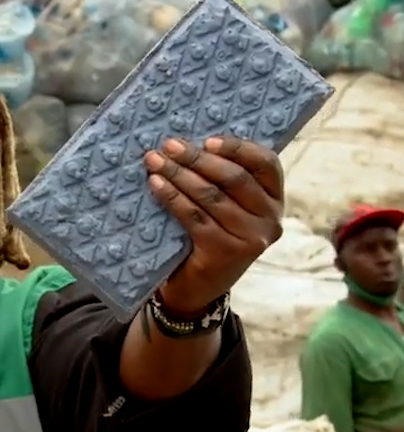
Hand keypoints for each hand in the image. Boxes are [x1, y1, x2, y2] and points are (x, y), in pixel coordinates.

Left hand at [144, 137, 283, 315]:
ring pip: (211, 195)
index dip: (237, 147)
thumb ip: (225, 184)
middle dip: (198, 158)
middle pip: (234, 177)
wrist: (197, 291)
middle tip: (169, 146)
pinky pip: (194, 216)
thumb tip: (193, 144)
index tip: (207, 140)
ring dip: (179, 175)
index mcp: (275, 201)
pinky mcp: (224, 252)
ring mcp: (250, 238)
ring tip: (155, 161)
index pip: (266, 164)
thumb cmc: (209, 241)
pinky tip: (155, 185)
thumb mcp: (228, 212)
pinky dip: (172, 197)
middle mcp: (270, 220)